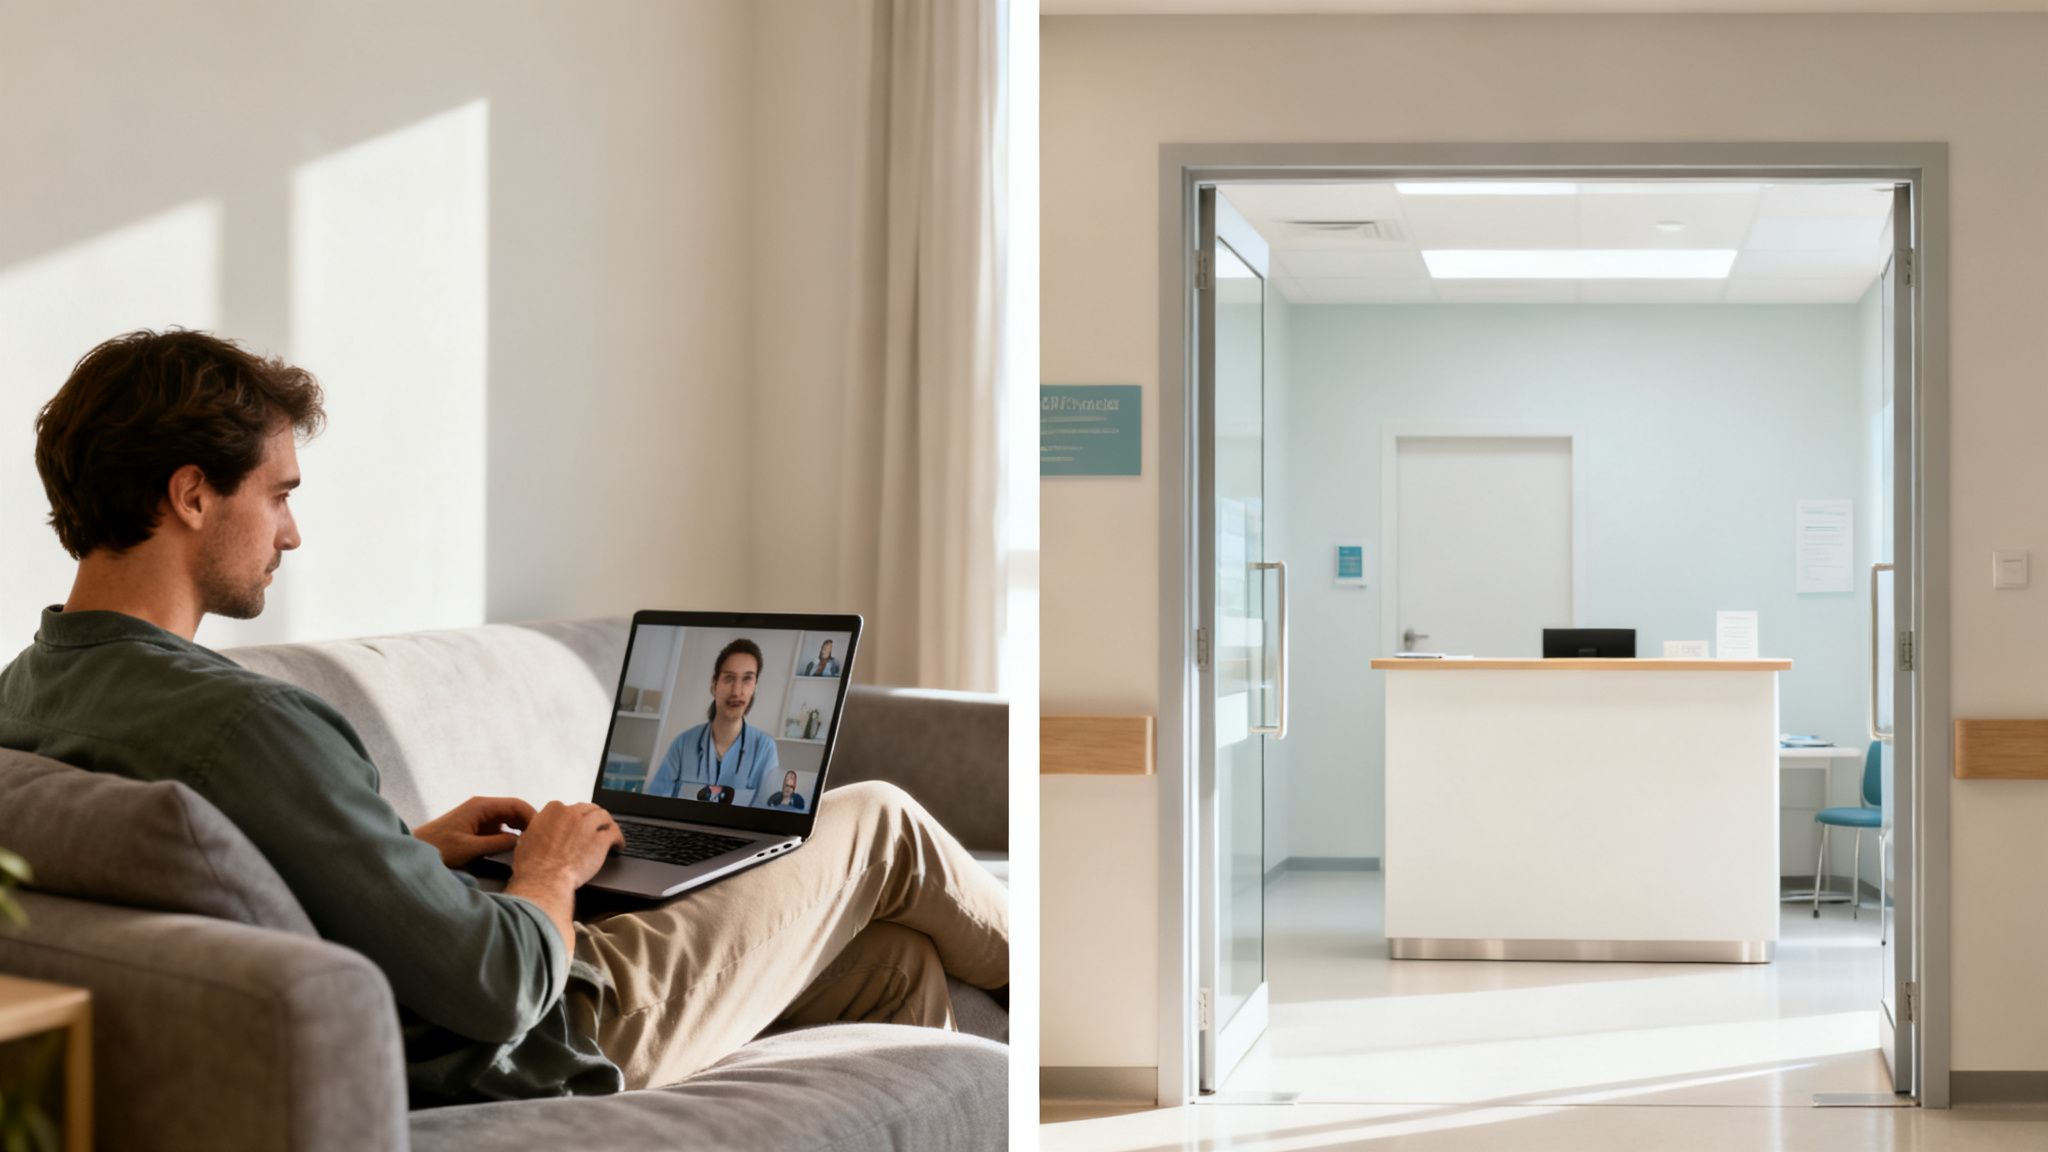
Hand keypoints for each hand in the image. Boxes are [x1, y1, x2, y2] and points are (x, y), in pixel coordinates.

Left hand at [413, 795, 535, 867]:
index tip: (545, 832)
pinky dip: (511, 836)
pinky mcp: (478, 828)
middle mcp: (483, 807)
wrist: (415, 852)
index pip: (516, 805)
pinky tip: (518, 848)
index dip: (533, 816)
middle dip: (530, 823)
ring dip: (522, 830)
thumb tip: (522, 842)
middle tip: (543, 841)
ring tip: (534, 845)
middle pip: (516, 810)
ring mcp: (481, 817)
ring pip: (510, 819)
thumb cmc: (439, 848)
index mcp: (482, 806)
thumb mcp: (470, 848)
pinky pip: (501, 828)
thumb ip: (498, 844)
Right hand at [509, 801, 625, 890]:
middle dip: (592, 818)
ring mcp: (587, 825)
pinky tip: (618, 846)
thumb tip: (536, 833)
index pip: (568, 808)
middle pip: (588, 809)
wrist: (544, 880)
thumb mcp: (526, 842)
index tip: (576, 825)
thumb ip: (536, 832)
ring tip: (610, 833)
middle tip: (596, 827)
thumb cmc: (533, 866)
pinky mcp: (601, 840)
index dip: (574, 818)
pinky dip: (618, 839)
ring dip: (607, 825)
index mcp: (552, 811)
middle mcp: (571, 814)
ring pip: (604, 816)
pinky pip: (615, 833)